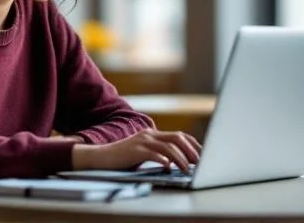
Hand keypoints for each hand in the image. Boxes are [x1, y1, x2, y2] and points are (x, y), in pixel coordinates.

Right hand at [72, 129, 200, 172]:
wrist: (101, 157)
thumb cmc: (123, 158)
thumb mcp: (142, 151)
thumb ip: (157, 152)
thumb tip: (176, 161)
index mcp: (153, 134)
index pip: (179, 135)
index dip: (193, 144)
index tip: (202, 155)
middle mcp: (149, 134)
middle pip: (177, 137)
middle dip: (191, 150)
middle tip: (199, 162)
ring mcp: (142, 141)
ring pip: (168, 146)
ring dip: (181, 159)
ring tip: (186, 169)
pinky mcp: (135, 150)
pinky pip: (153, 154)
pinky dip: (163, 160)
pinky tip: (168, 167)